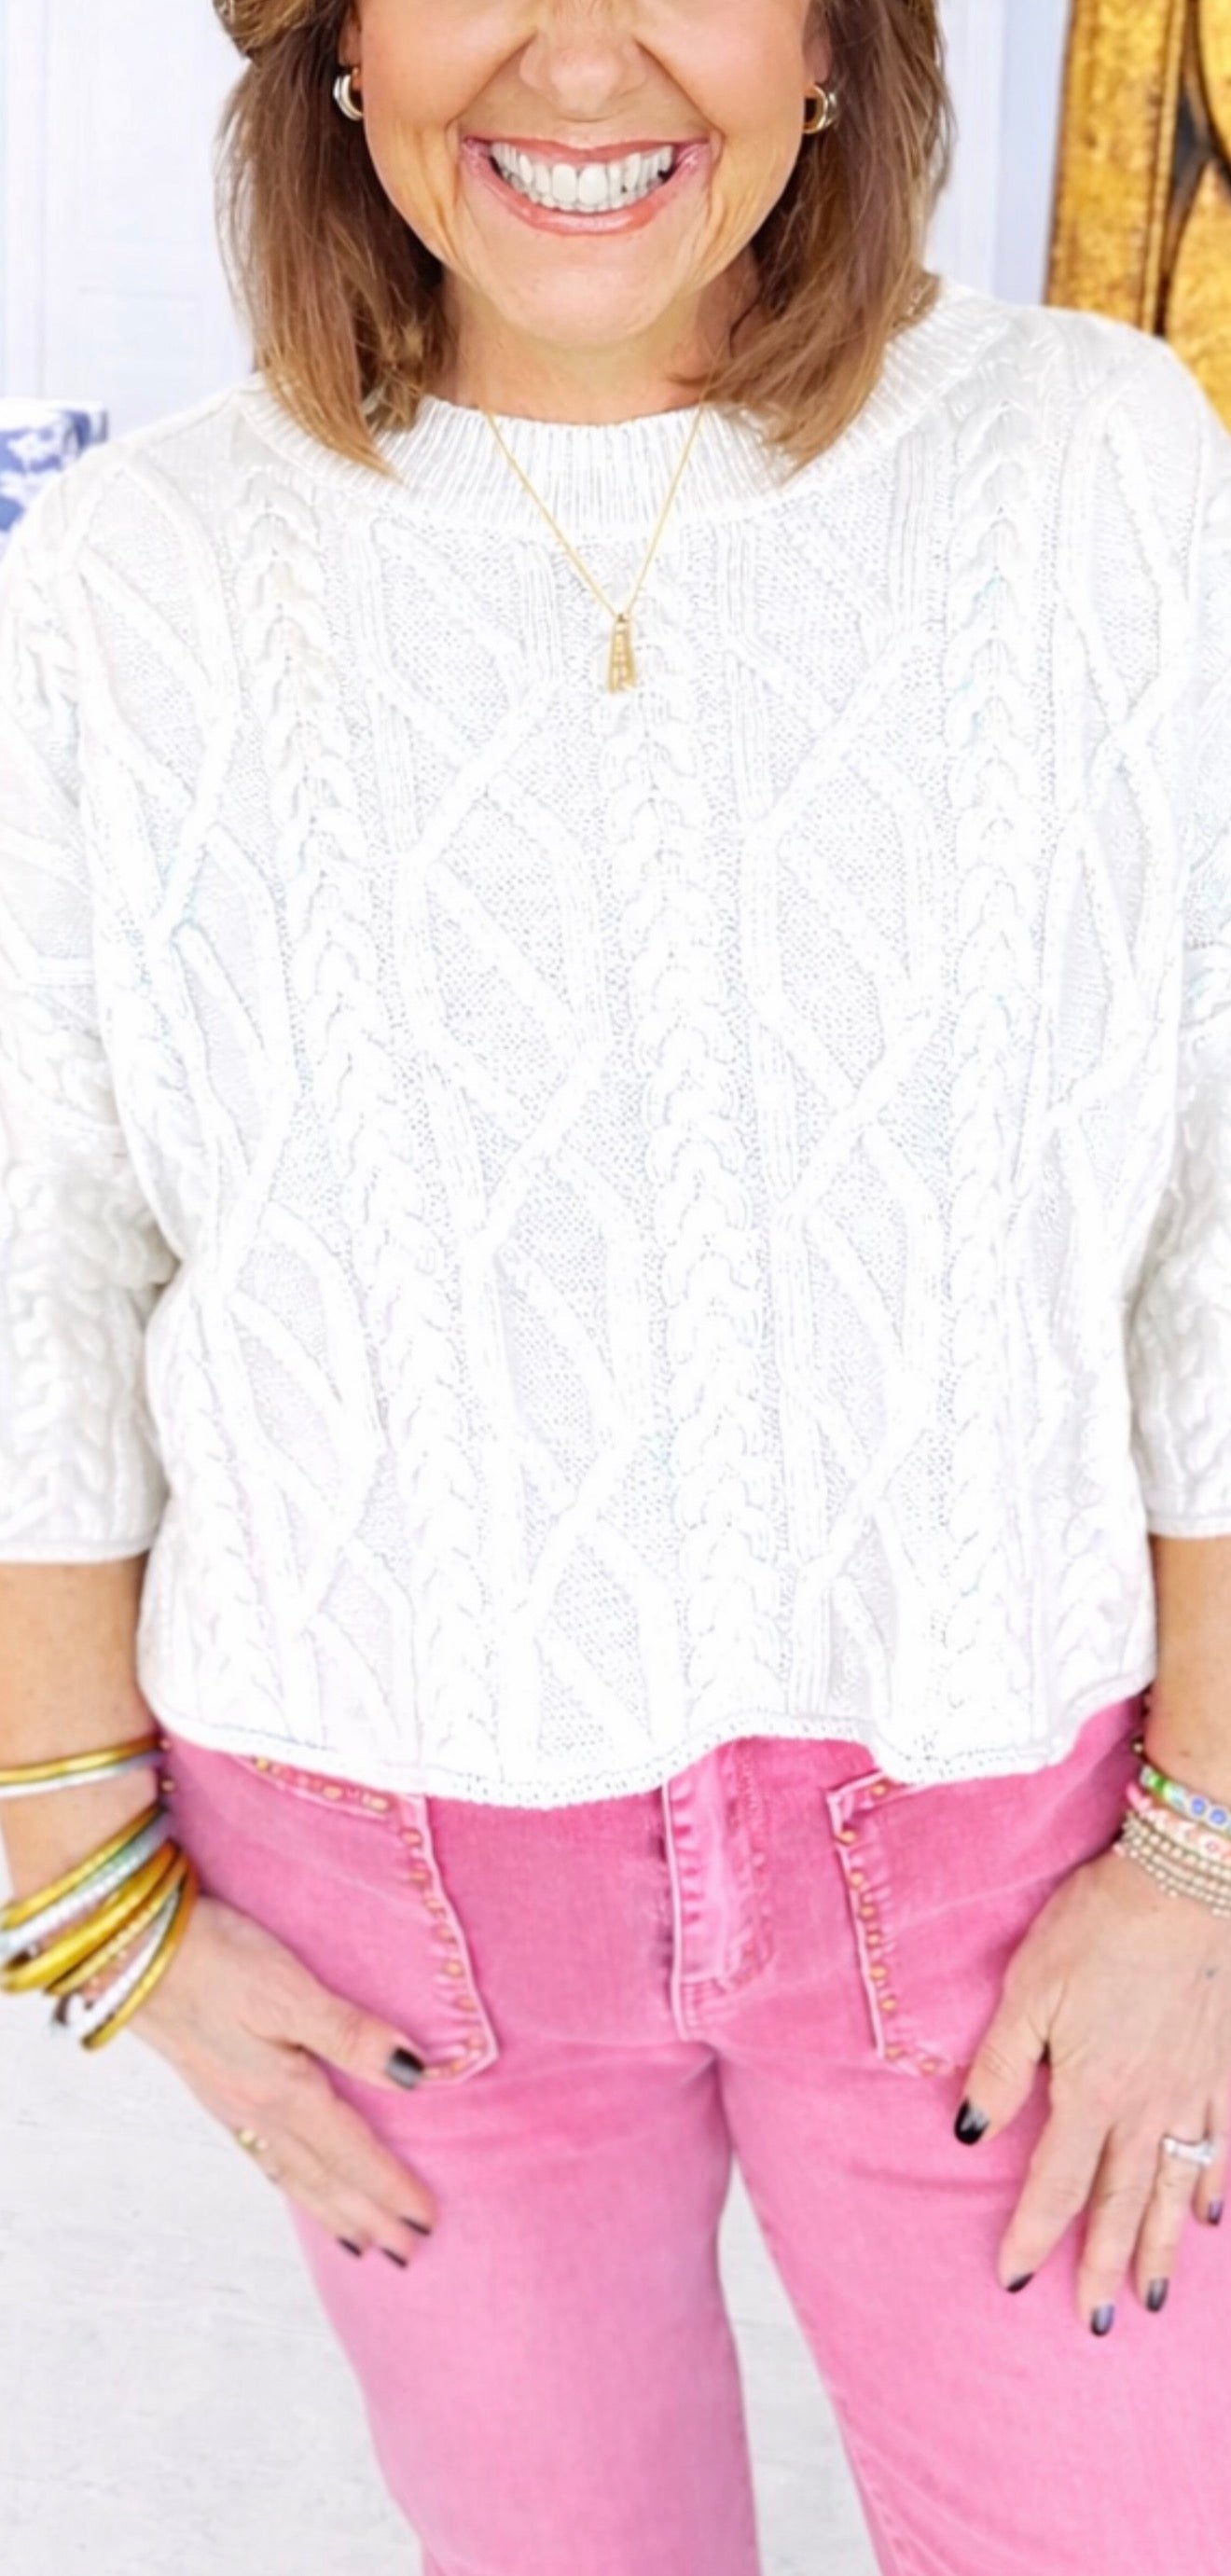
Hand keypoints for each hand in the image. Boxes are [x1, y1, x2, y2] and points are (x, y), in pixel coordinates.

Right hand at [106, 1893, 438, 2262]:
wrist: (126, 1952)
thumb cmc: (212, 1960)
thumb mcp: (288, 1989)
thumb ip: (349, 2034)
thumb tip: (413, 2076)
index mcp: (282, 2091)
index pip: (351, 2151)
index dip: (391, 2187)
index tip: (426, 2222)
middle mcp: (255, 2110)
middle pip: (323, 2175)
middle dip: (366, 2215)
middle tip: (404, 2253)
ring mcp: (229, 2103)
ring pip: (291, 2172)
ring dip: (329, 2207)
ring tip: (357, 2240)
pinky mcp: (211, 2085)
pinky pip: (262, 2155)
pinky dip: (288, 2180)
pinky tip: (290, 2178)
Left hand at [957, 1845, 1230, 2330]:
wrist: (1188, 1886)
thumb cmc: (1099, 1928)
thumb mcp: (1029, 1988)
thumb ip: (1001, 2066)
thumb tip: (969, 2132)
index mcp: (1091, 2091)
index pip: (1056, 2182)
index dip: (1033, 2232)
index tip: (1015, 2277)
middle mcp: (1147, 2107)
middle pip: (1122, 2203)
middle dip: (1104, 2265)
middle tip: (1096, 2321)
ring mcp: (1194, 2092)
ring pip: (1174, 2190)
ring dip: (1160, 2248)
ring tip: (1151, 2298)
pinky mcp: (1225, 2069)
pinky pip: (1221, 2148)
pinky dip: (1212, 2188)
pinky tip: (1207, 2218)